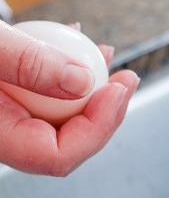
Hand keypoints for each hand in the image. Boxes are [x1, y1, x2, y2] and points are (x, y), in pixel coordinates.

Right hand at [0, 21, 138, 175]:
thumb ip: (24, 62)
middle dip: (103, 109)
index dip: (98, 130)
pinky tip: (75, 39)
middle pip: (64, 140)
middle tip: (127, 75)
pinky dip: (63, 69)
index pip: (54, 157)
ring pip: (57, 114)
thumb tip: (82, 82)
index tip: (119, 89)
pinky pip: (42, 91)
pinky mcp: (4, 93)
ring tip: (104, 52)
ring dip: (89, 86)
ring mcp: (3, 113)